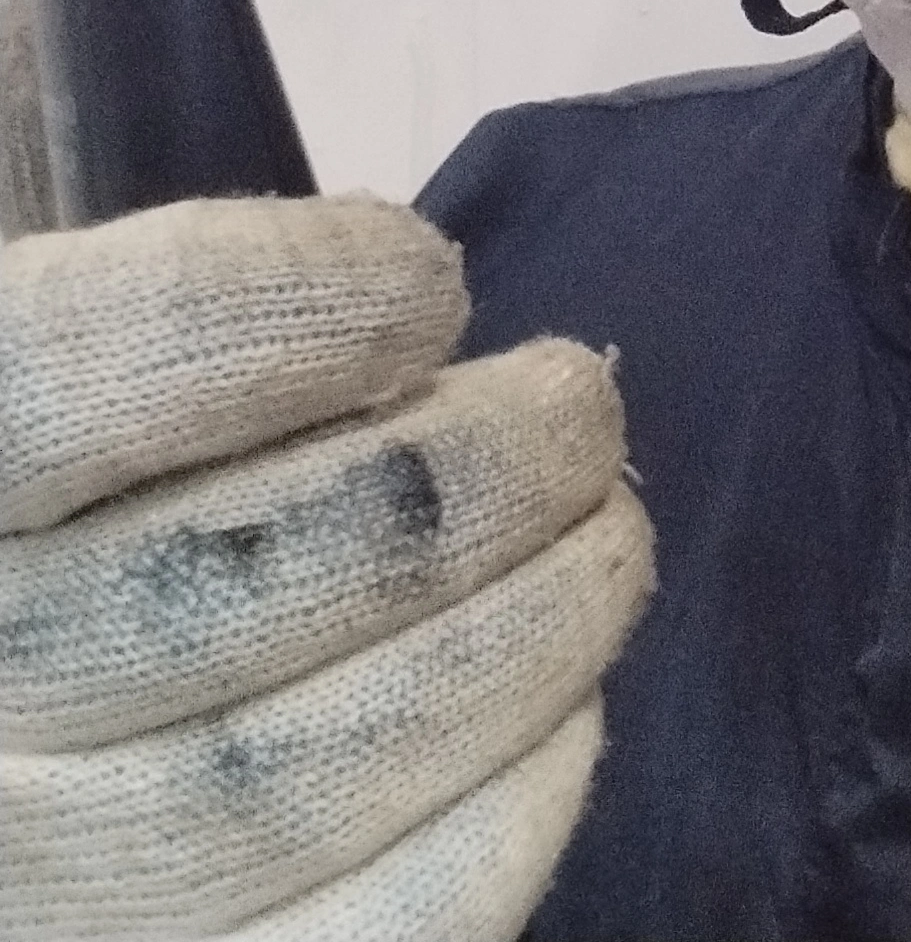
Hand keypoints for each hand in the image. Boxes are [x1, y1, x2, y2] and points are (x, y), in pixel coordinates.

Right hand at [0, 194, 652, 938]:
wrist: (68, 742)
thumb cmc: (115, 509)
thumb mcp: (98, 383)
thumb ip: (179, 325)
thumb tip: (395, 281)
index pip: (52, 380)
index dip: (269, 313)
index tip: (423, 282)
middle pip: (215, 581)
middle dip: (461, 478)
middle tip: (573, 405)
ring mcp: (39, 889)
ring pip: (299, 773)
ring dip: (519, 633)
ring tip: (607, 535)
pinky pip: (370, 933)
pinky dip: (500, 817)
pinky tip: (567, 714)